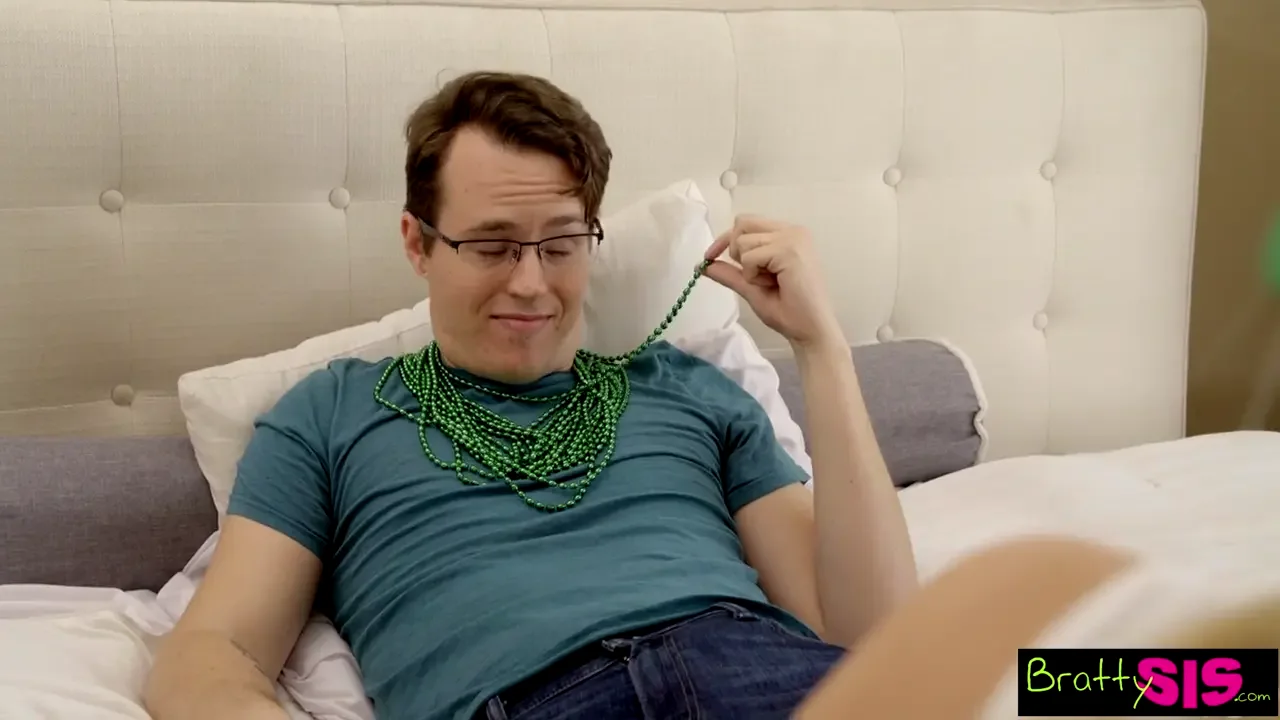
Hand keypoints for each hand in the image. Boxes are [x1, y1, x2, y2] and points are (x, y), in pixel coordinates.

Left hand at [702, 215, 845, 349]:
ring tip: (770, 282)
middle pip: (741, 224)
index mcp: (787, 235)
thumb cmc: (788, 311)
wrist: (810, 329)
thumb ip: (730, 273)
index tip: (708, 256)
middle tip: (754, 275)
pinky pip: (750, 257)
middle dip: (736, 251)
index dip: (725, 239)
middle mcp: (792, 230)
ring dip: (748, 268)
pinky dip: (753, 274)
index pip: (746, 223)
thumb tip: (702, 265)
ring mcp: (792, 237)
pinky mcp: (789, 249)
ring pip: (743, 241)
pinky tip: (773, 284)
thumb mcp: (751, 287)